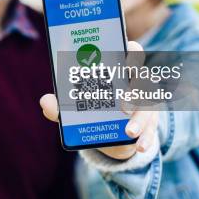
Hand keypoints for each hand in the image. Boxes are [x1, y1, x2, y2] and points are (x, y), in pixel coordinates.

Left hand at [39, 41, 158, 159]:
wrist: (111, 131)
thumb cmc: (93, 106)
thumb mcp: (77, 105)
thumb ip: (62, 104)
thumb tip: (45, 101)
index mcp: (120, 68)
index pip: (131, 52)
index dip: (132, 53)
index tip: (125, 58)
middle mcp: (136, 82)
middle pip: (144, 77)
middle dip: (137, 88)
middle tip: (124, 104)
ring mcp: (146, 101)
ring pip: (149, 106)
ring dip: (140, 119)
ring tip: (128, 132)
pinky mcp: (151, 121)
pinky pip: (152, 128)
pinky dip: (147, 137)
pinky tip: (140, 146)